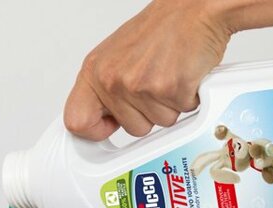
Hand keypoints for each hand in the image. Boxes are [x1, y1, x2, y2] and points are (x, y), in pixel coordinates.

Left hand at [64, 0, 230, 139]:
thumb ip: (106, 90)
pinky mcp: (168, 89)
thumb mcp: (119, 57)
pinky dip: (187, 99)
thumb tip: (102, 119)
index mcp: (95, 71)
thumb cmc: (162, 29)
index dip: (95, 131)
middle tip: (155, 83)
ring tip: (169, 74)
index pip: (77, 121)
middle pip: (132, 129)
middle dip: (149, 114)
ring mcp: (140, 85)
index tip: (109, 128)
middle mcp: (112, 78)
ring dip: (170, 105)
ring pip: (158, 124)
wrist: (195, 9)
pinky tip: (183, 75)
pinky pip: (180, 114)